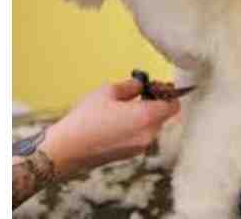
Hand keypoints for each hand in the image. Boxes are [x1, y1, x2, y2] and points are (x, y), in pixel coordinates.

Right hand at [40, 79, 179, 176]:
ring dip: (144, 114)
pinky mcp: (129, 155)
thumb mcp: (108, 92)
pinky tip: (116, 120)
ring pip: (151, 126)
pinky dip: (136, 126)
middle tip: (140, 91)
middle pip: (163, 116)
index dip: (168, 93)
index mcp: (147, 117)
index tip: (155, 85)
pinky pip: (140, 136)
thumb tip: (141, 84)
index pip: (173, 105)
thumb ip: (131, 86)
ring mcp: (139, 148)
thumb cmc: (87, 118)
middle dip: (155, 102)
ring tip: (123, 104)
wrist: (67, 149)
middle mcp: (148, 135)